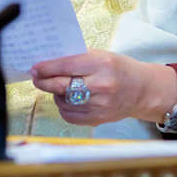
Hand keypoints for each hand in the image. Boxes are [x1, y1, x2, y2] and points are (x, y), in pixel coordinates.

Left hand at [30, 50, 176, 126]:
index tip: (35, 68)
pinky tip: (67, 100)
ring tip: (58, 87)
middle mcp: (101, 85)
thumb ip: (78, 59)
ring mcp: (100, 105)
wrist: (142, 90)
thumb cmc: (119, 68)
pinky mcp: (98, 119)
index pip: (67, 66)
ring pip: (64, 102)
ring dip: (55, 94)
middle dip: (44, 82)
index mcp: (102, 64)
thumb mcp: (102, 56)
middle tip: (36, 78)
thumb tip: (49, 63)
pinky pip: (70, 116)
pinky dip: (63, 107)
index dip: (47, 67)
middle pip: (62, 86)